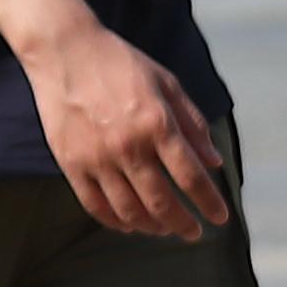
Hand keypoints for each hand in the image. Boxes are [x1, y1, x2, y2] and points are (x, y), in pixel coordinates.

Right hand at [20, 12, 230, 239]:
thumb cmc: (121, 64)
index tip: (219, 218)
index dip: (209, 202)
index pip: (191, 177)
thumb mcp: (167, 83)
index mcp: (157, 124)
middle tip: (193, 234)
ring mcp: (97, 158)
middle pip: (161, 202)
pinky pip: (95, 206)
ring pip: (129, 211)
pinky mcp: (71, 164)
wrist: (66, 52)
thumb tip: (214, 162)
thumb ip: (193, 124)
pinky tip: (129, 224)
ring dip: (152, 227)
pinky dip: (115, 222)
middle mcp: (129, 146)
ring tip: (163, 229)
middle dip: (183, 224)